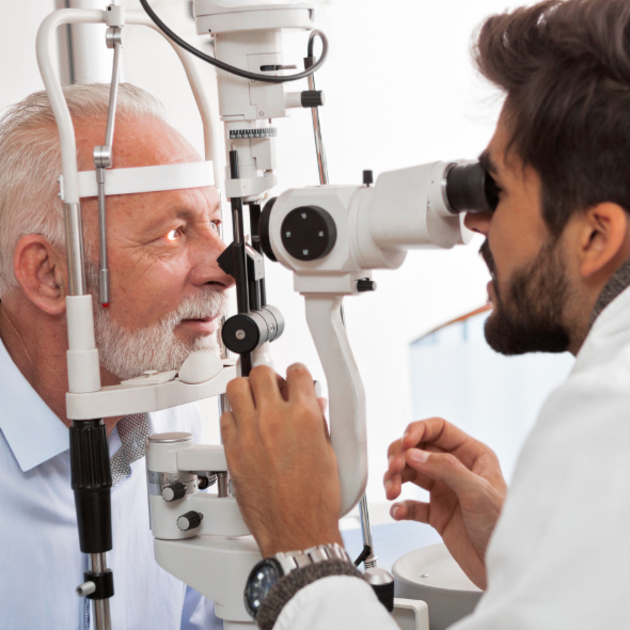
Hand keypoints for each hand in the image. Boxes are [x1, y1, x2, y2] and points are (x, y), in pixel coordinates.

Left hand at [221, 363, 342, 556]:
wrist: (297, 530)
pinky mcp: (232, 450)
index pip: (296, 371)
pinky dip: (234, 417)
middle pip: (261, 372)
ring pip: (236, 387)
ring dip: (246, 391)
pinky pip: (225, 417)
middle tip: (272, 390)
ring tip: (254, 402)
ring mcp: (250, 433)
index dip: (296, 374)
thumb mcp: (329, 453)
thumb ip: (319, 422)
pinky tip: (244, 427)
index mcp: (305, 416)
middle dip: (268, 378)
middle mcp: (275, 419)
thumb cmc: (316, 500)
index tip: (294, 380)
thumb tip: (315, 405)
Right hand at [383, 418, 506, 588]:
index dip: (417, 431)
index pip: (438, 429)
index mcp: (472, 455)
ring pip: (410, 474)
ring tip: (392, 492)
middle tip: (393, 470)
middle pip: (418, 450)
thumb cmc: (504, 528)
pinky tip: (398, 511)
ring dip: (396, 480)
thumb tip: (414, 453)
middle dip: (400, 457)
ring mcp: (445, 491)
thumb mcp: (477, 492)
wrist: (504, 567)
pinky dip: (401, 506)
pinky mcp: (437, 514)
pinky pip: (411, 504)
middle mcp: (456, 469)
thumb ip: (445, 468)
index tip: (404, 444)